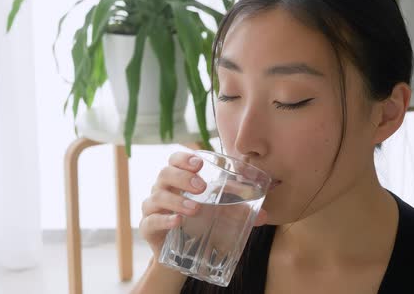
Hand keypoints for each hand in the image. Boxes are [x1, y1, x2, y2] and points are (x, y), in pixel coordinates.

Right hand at [139, 151, 267, 257]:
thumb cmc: (199, 224)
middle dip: (182, 178)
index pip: (174, 160)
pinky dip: (164, 220)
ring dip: (176, 201)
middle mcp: (162, 189)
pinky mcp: (148, 228)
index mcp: (178, 179)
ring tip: (195, 209)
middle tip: (201, 187)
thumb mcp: (219, 214)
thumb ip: (239, 211)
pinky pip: (151, 221)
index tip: (199, 163)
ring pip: (157, 196)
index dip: (184, 158)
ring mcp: (152, 208)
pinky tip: (177, 222)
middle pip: (165, 174)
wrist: (182, 255)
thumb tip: (265, 215)